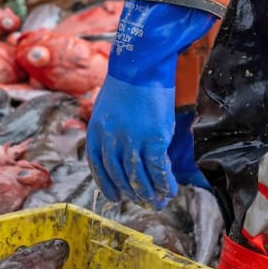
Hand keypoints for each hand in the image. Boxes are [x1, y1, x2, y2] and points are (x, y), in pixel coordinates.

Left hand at [85, 0, 216, 207]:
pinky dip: (164, 183)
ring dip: (149, 193)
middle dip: (132, 193)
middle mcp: (111, 141)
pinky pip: (157, 169)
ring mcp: (131, 141)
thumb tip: (121, 151)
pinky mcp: (153, 139)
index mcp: (97, 133)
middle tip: (143, 203)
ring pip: (139, 177)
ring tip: (158, 203)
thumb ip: (111, 132)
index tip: (115, 197)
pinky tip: (170, 190)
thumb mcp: (109, 110)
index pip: (99, 167)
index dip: (107, 185)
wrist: (141, 65)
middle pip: (120, 176)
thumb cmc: (128, 84)